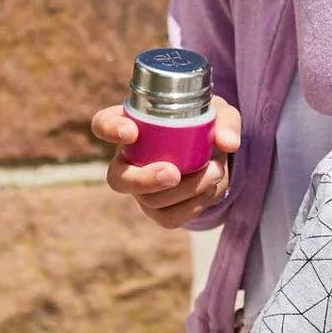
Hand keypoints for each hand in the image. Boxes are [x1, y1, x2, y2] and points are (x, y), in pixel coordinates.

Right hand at [93, 96, 242, 228]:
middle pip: (117, 178)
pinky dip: (194, 206)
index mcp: (133, 126)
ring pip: (149, 201)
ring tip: (214, 172)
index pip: (104, 124)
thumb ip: (225, 122)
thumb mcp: (220, 115)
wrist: (218, 156)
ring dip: (184, 191)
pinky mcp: (159, 210)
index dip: (110, 130)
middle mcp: (129, 160)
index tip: (131, 132)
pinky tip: (210, 189)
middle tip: (173, 173)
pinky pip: (169, 217)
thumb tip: (227, 143)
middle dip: (143, 180)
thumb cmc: (207, 126)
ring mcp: (142, 189)